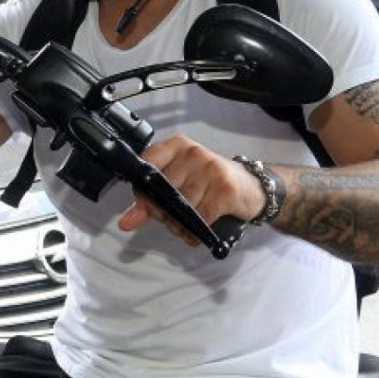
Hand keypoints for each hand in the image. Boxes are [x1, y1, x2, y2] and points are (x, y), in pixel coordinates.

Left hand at [117, 134, 265, 245]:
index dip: (142, 191)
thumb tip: (126, 221)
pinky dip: (194, 232)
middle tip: (172, 219)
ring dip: (179, 226)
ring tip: (186, 225)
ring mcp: (210, 170)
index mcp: (177, 146)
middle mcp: (193, 153)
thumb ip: (149, 200)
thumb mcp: (179, 183)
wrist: (252, 188)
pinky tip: (197, 231)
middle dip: (162, 213)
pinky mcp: (224, 190)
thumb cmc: (210, 183)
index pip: (146, 164)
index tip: (146, 204)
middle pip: (162, 191)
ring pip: (180, 208)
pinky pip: (199, 219)